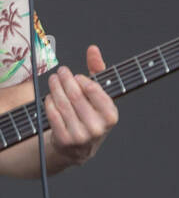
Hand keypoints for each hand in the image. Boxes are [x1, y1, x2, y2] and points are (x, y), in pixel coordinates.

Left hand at [45, 45, 117, 165]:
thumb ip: (98, 70)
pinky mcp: (65, 140)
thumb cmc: (91, 115)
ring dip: (55, 89)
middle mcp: (98, 128)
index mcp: (111, 116)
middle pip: (76, 96)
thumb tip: (93, 49)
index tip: (76, 76)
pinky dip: (49, 103)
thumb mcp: (99, 96)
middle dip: (65, 80)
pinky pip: (53, 115)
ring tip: (53, 80)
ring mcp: (81, 135)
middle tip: (61, 72)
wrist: (80, 148)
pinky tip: (49, 97)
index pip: (94, 91)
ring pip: (63, 104)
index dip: (82, 81)